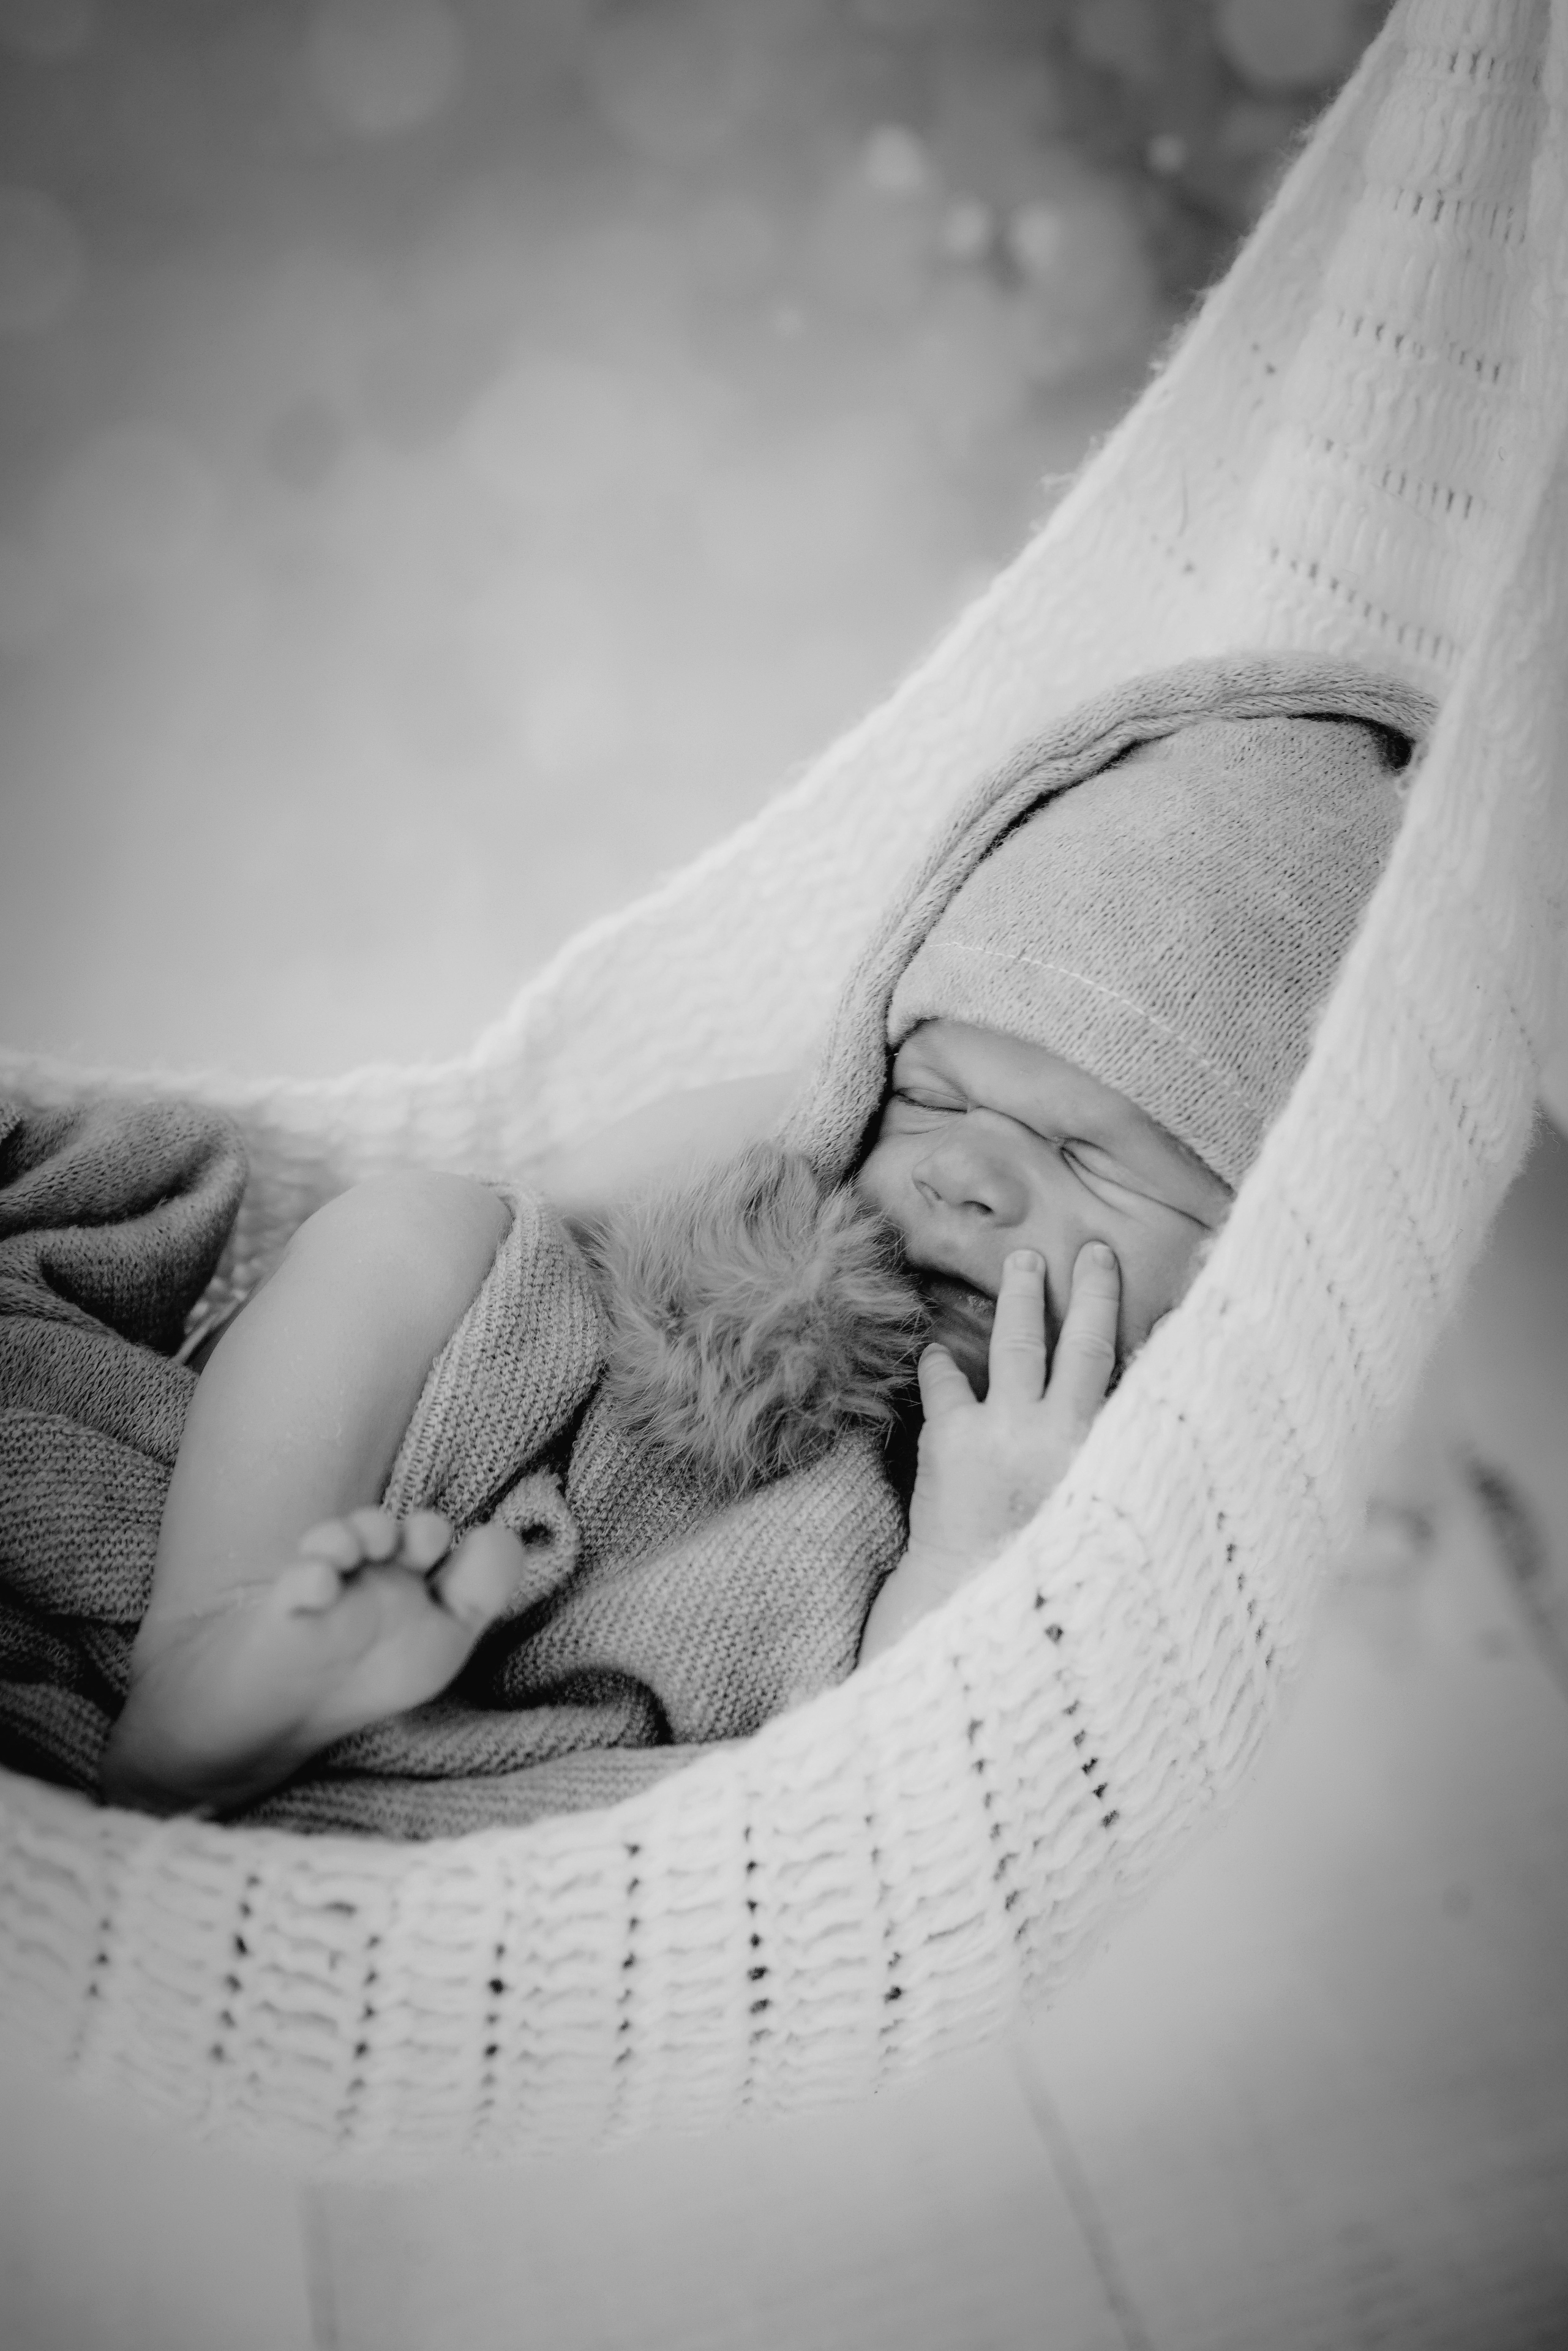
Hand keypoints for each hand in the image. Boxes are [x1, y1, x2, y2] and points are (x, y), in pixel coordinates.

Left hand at [859, 1243, 1119, 1659]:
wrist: (968, 1599)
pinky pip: (945, 1381)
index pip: (1124, 1375)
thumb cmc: (1037, 1566)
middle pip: (1075, 1343)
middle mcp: (1050, 1432)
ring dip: (1018, 1300)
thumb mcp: (1093, 1514)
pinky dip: (942, 1364)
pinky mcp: (948, 1438)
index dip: (1138, 1329)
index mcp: (1092, 1451)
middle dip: (1085, 1292)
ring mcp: (997, 1429)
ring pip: (1011, 1345)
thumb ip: (1108, 1462)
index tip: (1157, 1295)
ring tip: (1022, 1265)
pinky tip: (936, 1351)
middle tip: (1088, 1249)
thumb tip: (1130, 1420)